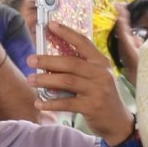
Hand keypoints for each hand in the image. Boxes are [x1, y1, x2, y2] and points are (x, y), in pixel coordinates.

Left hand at [29, 25, 137, 142]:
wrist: (117, 121)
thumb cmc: (102, 95)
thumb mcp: (96, 77)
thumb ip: (80, 68)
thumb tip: (50, 61)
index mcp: (101, 62)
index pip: (83, 42)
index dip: (67, 32)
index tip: (50, 25)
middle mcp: (101, 74)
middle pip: (70, 63)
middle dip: (47, 60)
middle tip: (30, 60)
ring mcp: (97, 90)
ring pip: (66, 81)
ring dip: (45, 80)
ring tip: (31, 80)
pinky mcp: (92, 107)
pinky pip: (66, 103)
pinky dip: (50, 103)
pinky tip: (39, 103)